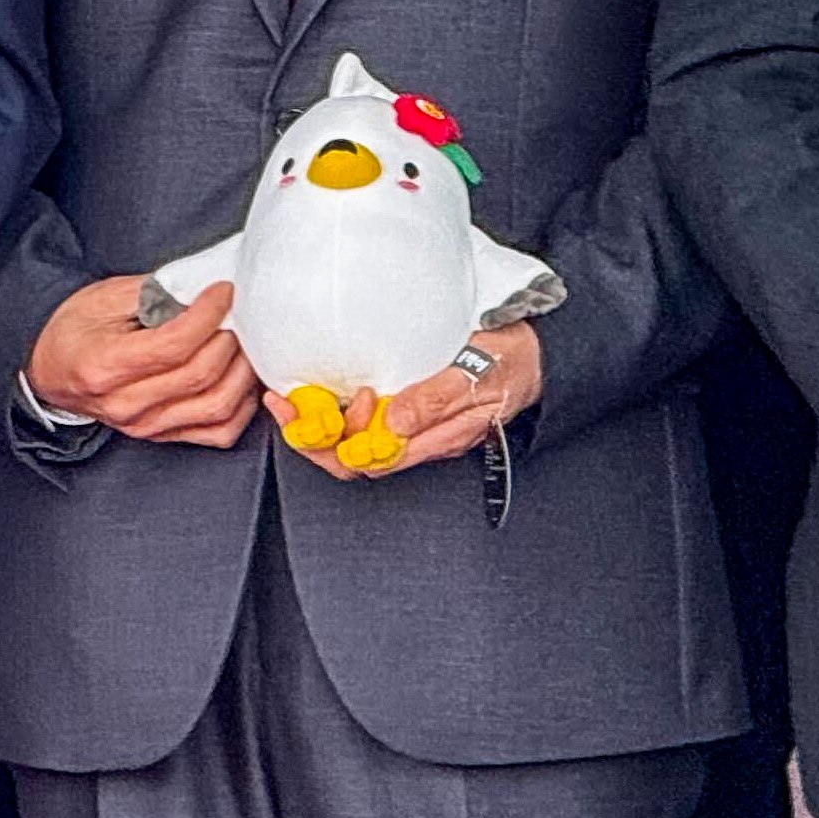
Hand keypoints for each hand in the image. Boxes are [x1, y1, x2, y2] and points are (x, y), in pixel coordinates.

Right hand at [26, 277, 258, 447]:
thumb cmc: (73, 331)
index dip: (208, 314)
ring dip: (241, 372)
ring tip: (241, 343)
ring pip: (216, 406)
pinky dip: (241, 407)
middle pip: (200, 374)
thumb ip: (152, 292)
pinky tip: (240, 381)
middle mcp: (126, 403)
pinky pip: (218, 432)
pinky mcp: (161, 436)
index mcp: (105, 365)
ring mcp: (145, 425)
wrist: (49, 370)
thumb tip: (200, 291)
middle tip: (235, 313)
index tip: (223, 291)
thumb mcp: (102, 298)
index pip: (174, 344)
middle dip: (229, 338)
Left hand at [284, 323, 544, 480]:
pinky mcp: (407, 407)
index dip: (328, 443)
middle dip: (310, 436)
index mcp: (432, 439)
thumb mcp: (478, 375)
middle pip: (350, 459)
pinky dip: (334, 408)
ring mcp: (411, 426)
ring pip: (352, 442)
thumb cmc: (507, 363)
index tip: (307, 407)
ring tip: (292, 394)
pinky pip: (363, 421)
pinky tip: (316, 389)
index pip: (368, 462)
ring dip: (317, 421)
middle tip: (284, 401)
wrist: (534, 355)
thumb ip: (438, 399)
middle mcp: (416, 439)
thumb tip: (395, 423)